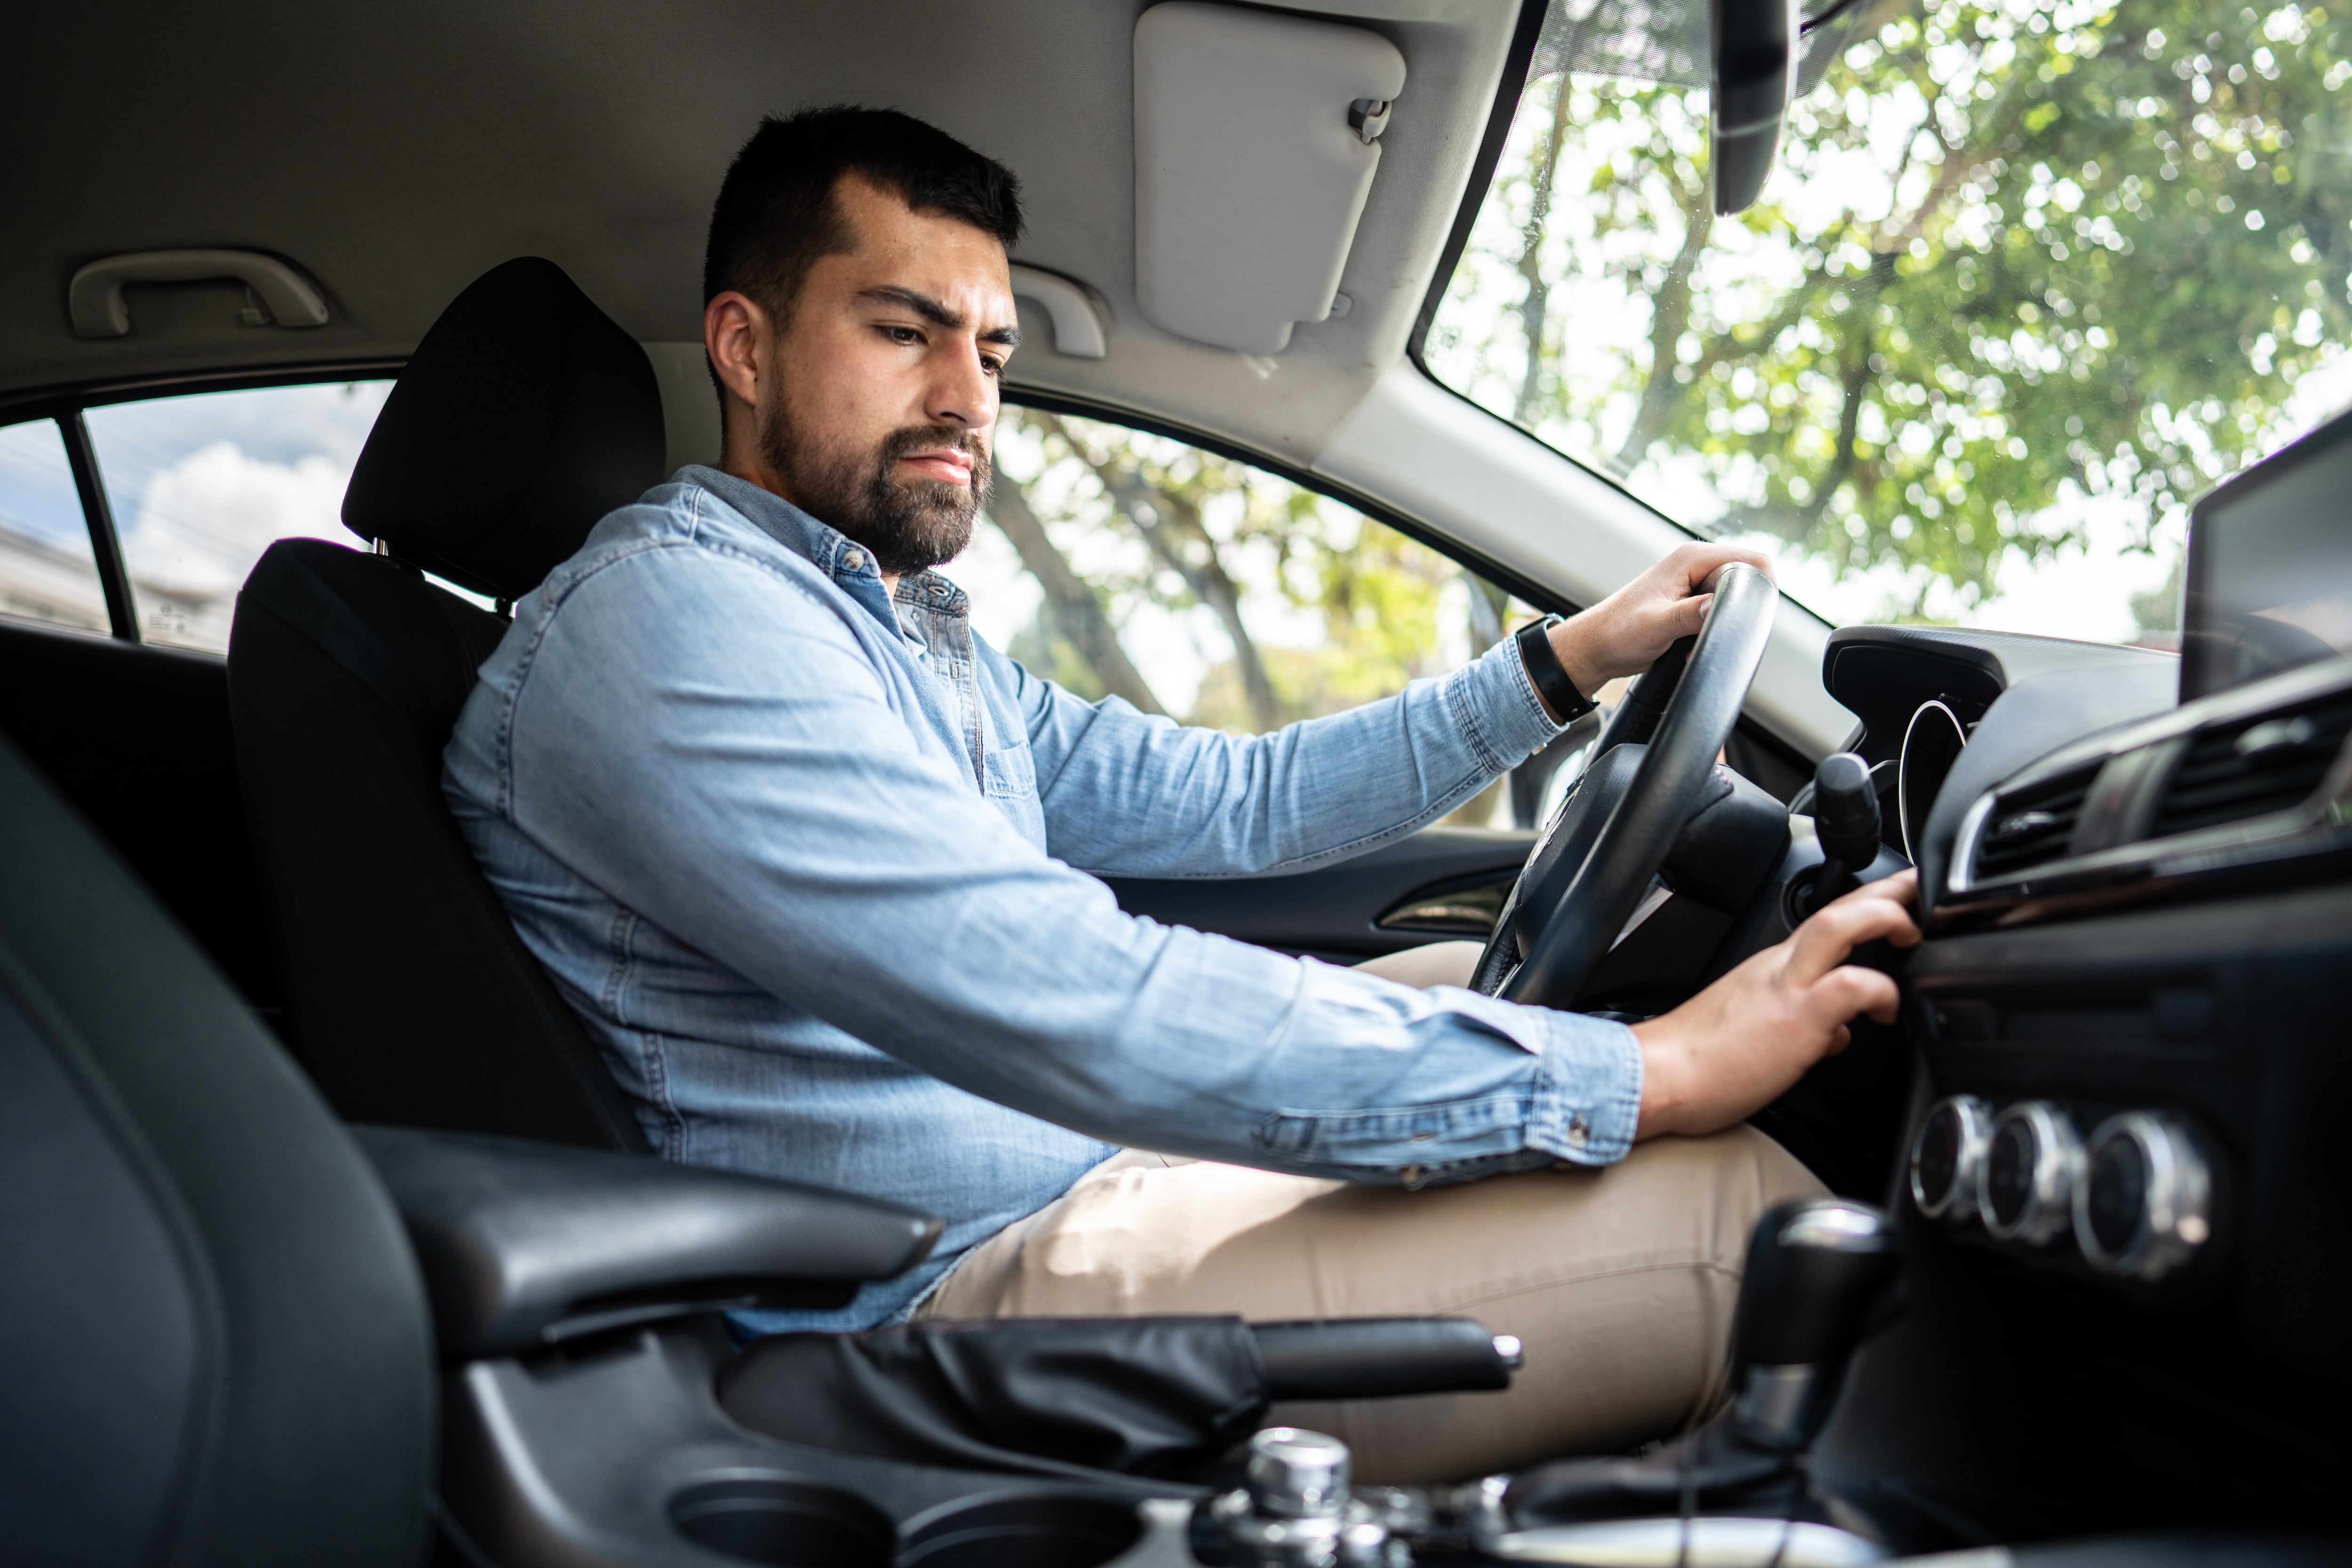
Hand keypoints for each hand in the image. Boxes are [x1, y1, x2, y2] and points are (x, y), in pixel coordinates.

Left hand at [1545, 542, 1774, 701]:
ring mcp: (1695, 582)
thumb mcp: (1656, 626)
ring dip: (1724, 623)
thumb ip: (1689, 615)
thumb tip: (1717, 607)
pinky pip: (1719, 610)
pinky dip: (1712, 629)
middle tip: (1715, 633)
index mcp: (1692, 558)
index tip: (1752, 616)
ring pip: (1735, 598)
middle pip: (1748, 579)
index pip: (1753, 560)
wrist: (1595, 647)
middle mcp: (1696, 564)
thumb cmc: (1617, 633)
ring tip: (1695, 641)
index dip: (1762, 586)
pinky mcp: (1692, 600)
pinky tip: (1690, 645)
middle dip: (1740, 610)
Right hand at [1629, 869, 1918, 1140]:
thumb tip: (1838, 1035)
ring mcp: (1788, 987)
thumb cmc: (1699, 1063)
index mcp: (1772, 968)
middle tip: (1920, 889)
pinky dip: (1878, 989)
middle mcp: (1780, 966)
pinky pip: (1849, 985)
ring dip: (1884, 918)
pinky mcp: (1796, 1017)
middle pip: (1838, 907)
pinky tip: (1887, 1010)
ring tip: (1911, 933)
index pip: (1826, 921)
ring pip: (1841, 926)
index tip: (1897, 902)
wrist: (1658, 1076)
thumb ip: (1806, 1025)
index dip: (1867, 905)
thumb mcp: (1760, 1034)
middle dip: (1887, 892)